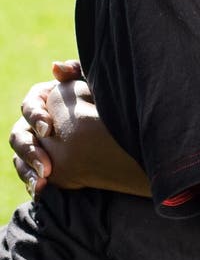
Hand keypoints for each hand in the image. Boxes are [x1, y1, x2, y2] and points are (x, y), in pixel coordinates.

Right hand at [11, 68, 149, 197]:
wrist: (120, 130)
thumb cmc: (104, 100)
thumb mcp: (92, 84)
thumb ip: (76, 72)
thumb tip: (55, 67)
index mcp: (44, 99)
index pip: (29, 106)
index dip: (36, 116)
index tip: (48, 130)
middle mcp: (35, 122)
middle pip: (19, 135)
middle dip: (30, 151)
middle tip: (46, 166)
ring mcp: (37, 145)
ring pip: (20, 157)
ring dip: (27, 170)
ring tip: (42, 182)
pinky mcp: (42, 163)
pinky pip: (30, 174)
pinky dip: (33, 183)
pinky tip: (41, 192)